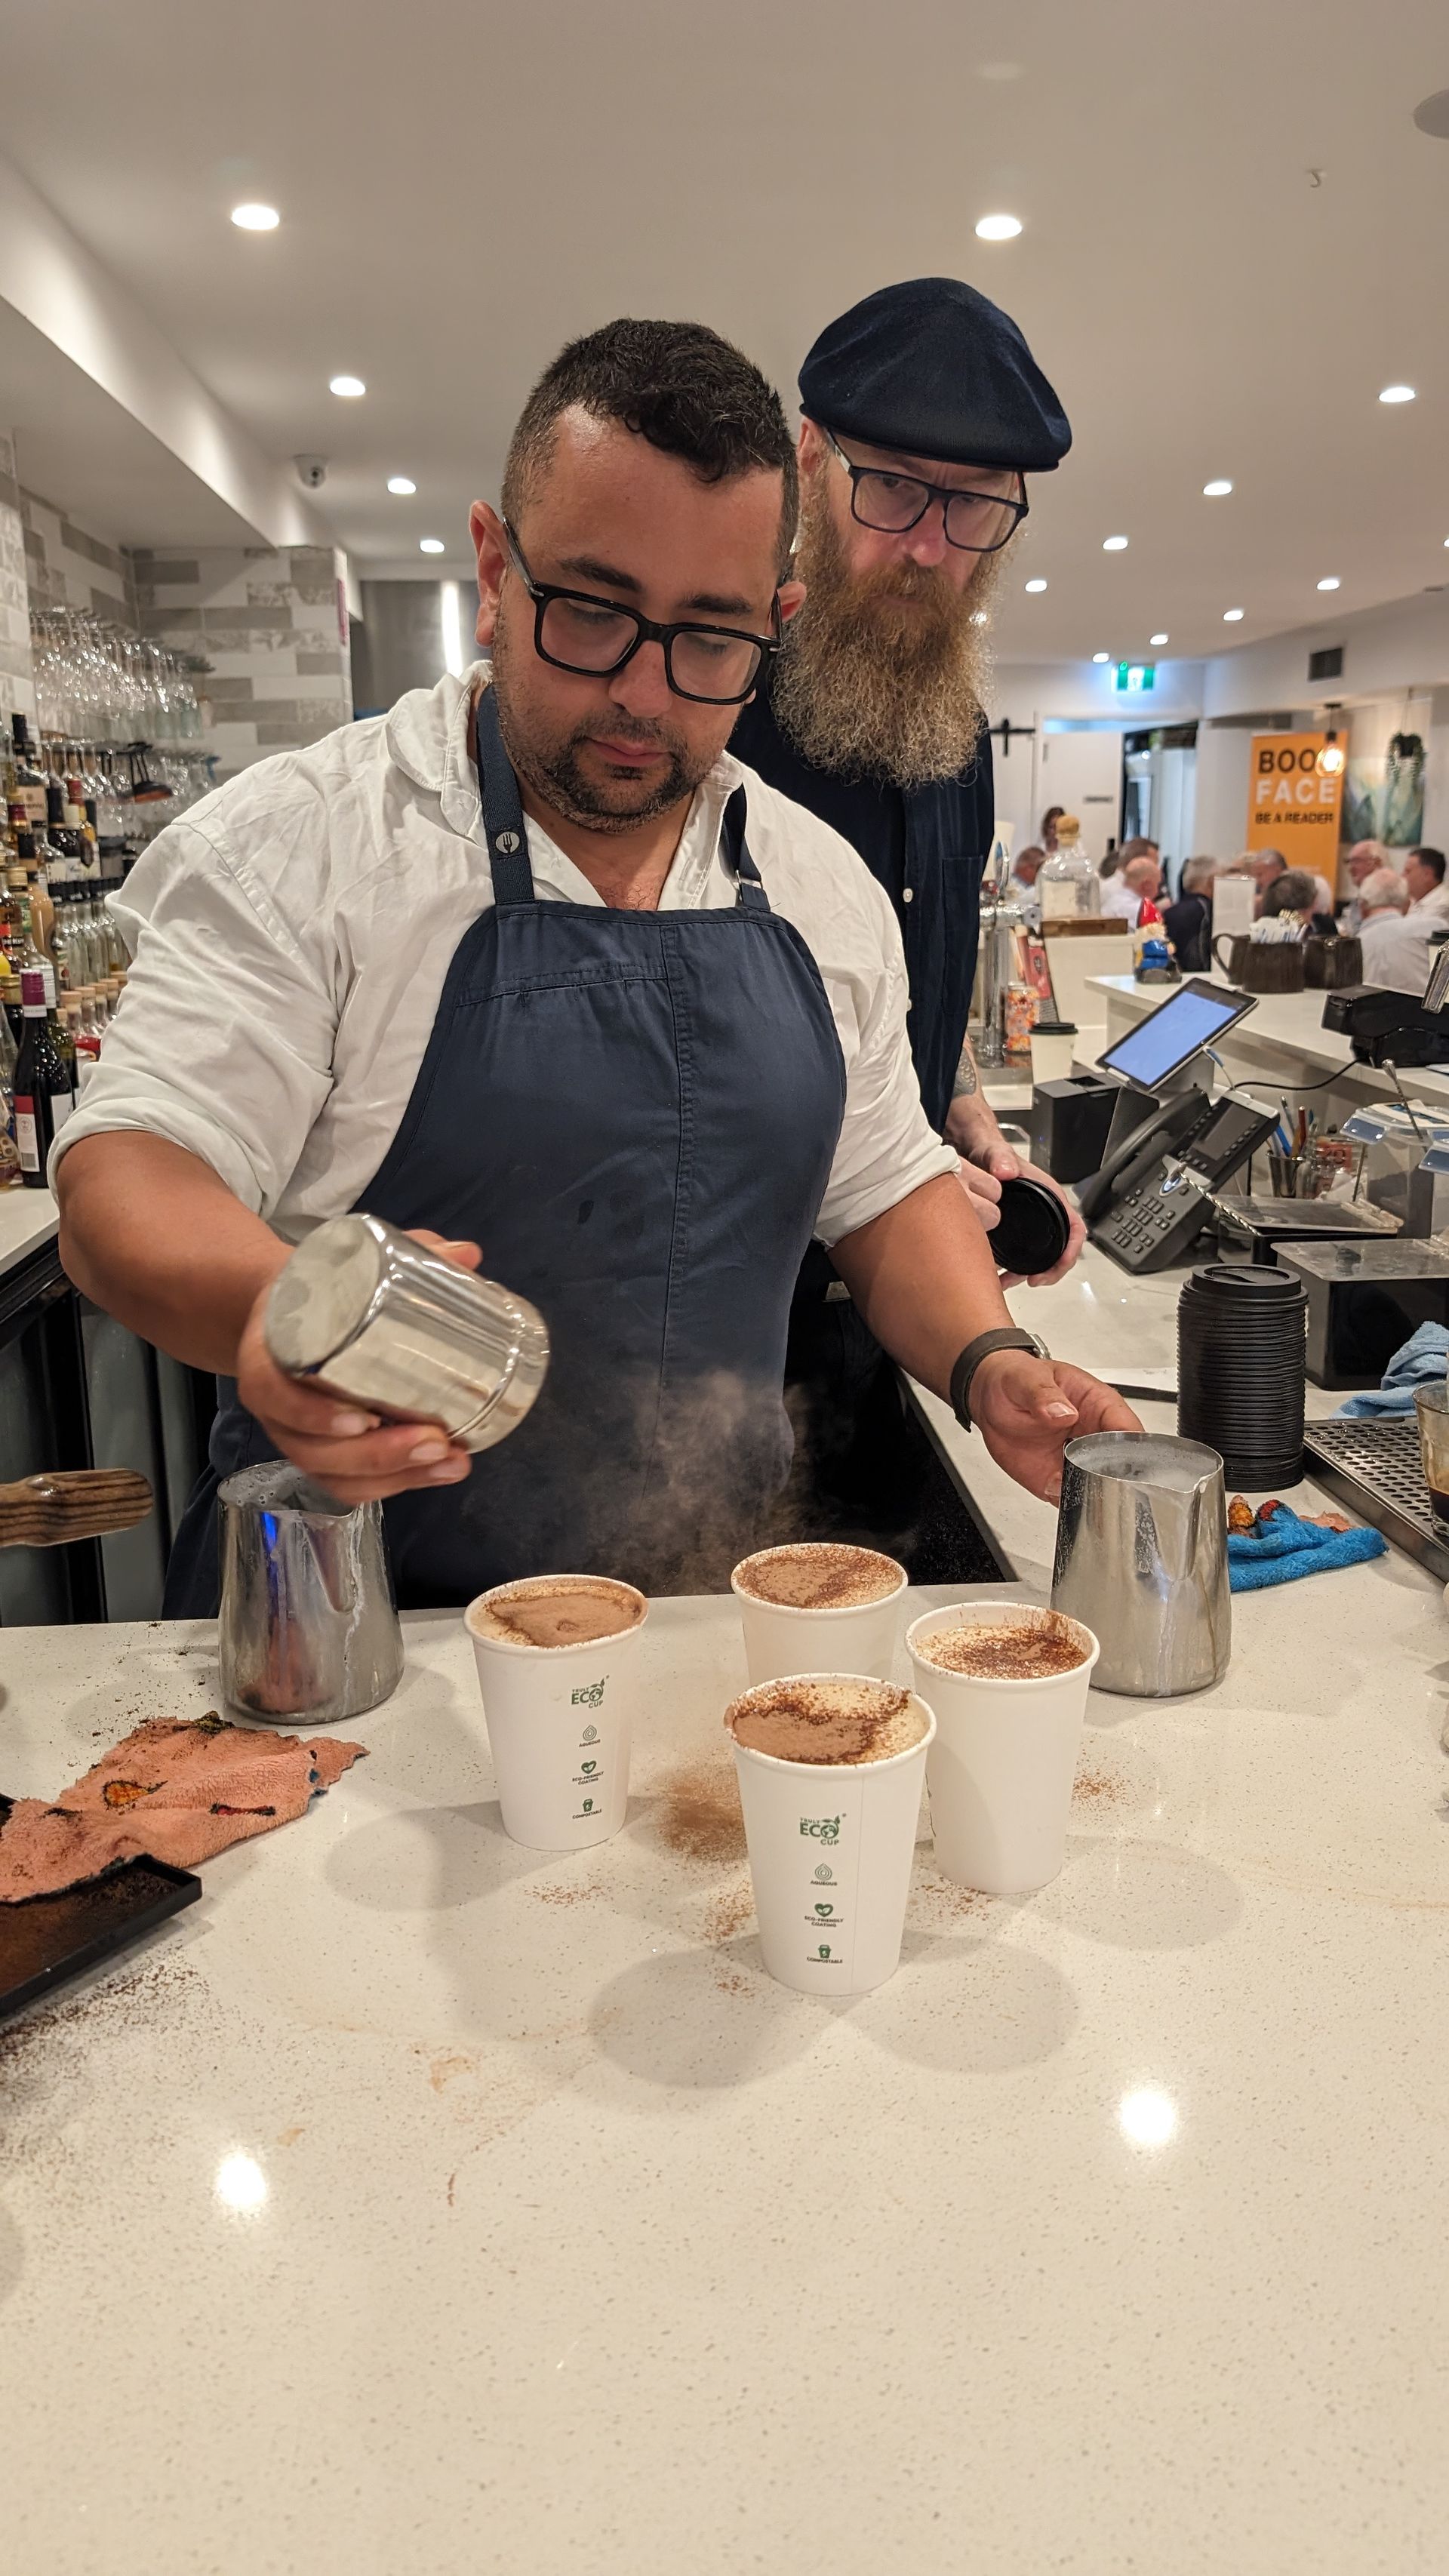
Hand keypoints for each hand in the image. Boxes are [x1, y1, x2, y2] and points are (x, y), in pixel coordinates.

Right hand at [235, 1230, 482, 1504]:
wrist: (287, 1307)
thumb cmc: (324, 1287)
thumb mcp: (351, 1263)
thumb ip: (410, 1253)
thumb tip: (468, 1253)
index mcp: (267, 1354)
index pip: (275, 1394)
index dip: (313, 1414)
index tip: (363, 1416)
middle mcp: (275, 1406)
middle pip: (316, 1450)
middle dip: (378, 1455)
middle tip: (435, 1441)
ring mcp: (298, 1436)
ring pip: (336, 1475)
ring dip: (396, 1477)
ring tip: (449, 1462)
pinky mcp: (323, 1452)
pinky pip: (349, 1485)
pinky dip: (394, 1485)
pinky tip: (437, 1473)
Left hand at [944, 1101, 1084, 1285]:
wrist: (973, 1154)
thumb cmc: (991, 1153)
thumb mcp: (995, 1153)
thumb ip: (1000, 1158)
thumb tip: (1005, 1170)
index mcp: (1049, 1196)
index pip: (1074, 1227)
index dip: (1072, 1248)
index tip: (1061, 1263)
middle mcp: (1043, 1212)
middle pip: (1059, 1249)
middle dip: (1050, 1270)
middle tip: (1032, 1281)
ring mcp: (1029, 1224)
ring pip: (1038, 1256)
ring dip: (1027, 1274)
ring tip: (1007, 1282)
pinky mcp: (1012, 1231)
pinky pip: (1019, 1255)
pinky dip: (1011, 1269)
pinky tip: (995, 1275)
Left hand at [968, 1353, 1141, 1505]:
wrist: (991, 1399)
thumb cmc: (1017, 1380)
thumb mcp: (1026, 1378)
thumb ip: (1043, 1395)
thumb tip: (1062, 1412)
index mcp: (1098, 1404)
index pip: (1127, 1428)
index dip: (1130, 1449)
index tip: (1117, 1461)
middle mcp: (1093, 1437)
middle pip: (1122, 1467)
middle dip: (1111, 1480)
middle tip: (1085, 1477)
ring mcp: (1077, 1461)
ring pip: (1099, 1488)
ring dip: (1087, 1494)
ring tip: (1063, 1481)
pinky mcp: (1057, 1480)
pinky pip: (1070, 1498)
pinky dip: (1065, 1501)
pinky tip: (1051, 1488)